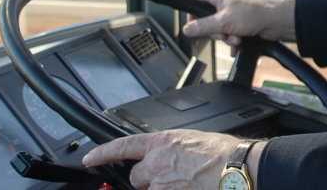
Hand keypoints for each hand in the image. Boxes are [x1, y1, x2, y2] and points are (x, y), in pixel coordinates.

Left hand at [82, 130, 242, 189]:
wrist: (236, 169)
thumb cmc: (222, 153)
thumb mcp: (190, 140)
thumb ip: (169, 148)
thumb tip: (163, 155)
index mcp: (162, 143)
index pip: (123, 146)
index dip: (102, 153)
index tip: (90, 159)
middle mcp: (156, 164)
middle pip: (136, 176)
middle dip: (148, 179)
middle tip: (171, 176)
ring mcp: (161, 185)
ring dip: (161, 187)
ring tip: (185, 181)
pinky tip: (187, 186)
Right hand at [182, 0, 295, 49]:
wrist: (275, 23)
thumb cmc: (253, 15)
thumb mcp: (223, 22)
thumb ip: (203, 26)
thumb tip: (187, 29)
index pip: (199, 1)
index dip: (194, 14)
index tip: (193, 26)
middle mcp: (227, 4)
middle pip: (209, 20)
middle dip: (217, 32)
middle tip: (224, 34)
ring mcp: (235, 14)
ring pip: (221, 30)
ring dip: (227, 38)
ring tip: (237, 39)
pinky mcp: (242, 24)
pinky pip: (231, 34)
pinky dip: (234, 41)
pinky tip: (239, 44)